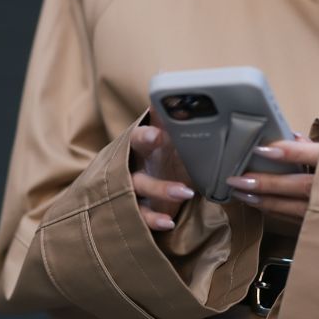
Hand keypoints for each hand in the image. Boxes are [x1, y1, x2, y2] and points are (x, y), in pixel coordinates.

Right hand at [130, 117, 194, 231]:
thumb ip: (176, 127)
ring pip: (139, 185)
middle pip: (132, 152)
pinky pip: (141, 215)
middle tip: (156, 136)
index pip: (139, 135)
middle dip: (143, 144)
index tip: (156, 130)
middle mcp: (134, 164)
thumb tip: (186, 96)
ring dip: (160, 188)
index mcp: (142, 148)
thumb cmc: (164, 165)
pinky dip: (153, 219)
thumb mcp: (173, 147)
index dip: (145, 132)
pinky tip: (168, 222)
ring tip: (186, 192)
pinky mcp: (138, 210)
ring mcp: (133, 188)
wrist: (152, 198)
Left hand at [225, 132, 318, 218]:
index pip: (315, 156)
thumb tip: (291, 136)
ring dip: (266, 201)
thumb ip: (317, 146)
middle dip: (267, 183)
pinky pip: (297, 220)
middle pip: (300, 186)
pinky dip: (276, 211)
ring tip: (241, 193)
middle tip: (239, 178)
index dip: (289, 152)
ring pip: (296, 208)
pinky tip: (258, 204)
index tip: (261, 149)